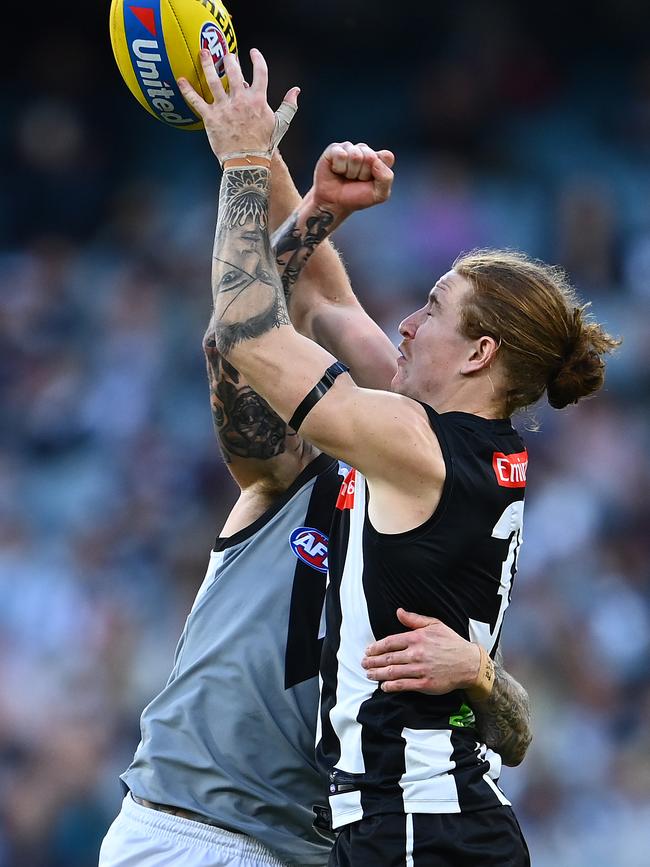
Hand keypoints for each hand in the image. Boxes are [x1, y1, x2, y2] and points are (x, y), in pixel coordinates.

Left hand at [177, 48, 299, 162]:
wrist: (248, 161)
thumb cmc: (264, 144)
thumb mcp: (280, 124)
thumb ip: (289, 105)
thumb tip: (296, 91)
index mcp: (258, 99)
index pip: (259, 72)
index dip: (257, 59)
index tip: (252, 52)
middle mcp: (240, 99)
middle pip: (234, 71)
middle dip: (230, 59)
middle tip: (227, 53)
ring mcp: (224, 107)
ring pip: (213, 80)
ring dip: (208, 64)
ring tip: (204, 52)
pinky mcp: (210, 117)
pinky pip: (196, 101)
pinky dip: (187, 90)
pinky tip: (180, 80)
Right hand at [312, 142, 394, 214]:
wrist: (334, 203)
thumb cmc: (356, 197)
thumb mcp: (379, 194)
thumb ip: (386, 178)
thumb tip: (375, 160)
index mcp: (379, 159)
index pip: (387, 156)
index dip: (379, 172)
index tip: (371, 181)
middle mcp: (365, 150)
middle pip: (370, 156)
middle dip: (363, 173)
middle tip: (357, 180)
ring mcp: (350, 148)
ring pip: (355, 155)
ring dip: (350, 172)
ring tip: (347, 176)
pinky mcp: (335, 148)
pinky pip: (341, 155)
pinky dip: (339, 168)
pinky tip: (337, 171)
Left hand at [361, 608, 480, 693]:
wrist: (469, 663)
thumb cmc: (452, 643)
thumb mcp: (435, 625)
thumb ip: (414, 620)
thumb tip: (398, 612)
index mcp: (417, 638)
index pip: (390, 642)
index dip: (376, 647)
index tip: (368, 651)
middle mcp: (416, 653)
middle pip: (388, 658)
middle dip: (373, 661)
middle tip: (364, 663)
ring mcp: (420, 669)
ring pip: (393, 672)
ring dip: (378, 674)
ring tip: (369, 674)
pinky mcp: (425, 684)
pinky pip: (403, 685)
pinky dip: (391, 686)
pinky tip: (384, 686)